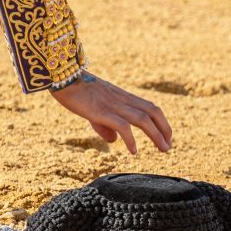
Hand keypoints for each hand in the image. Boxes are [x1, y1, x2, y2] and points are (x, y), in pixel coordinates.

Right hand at [50, 73, 172, 153]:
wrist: (62, 78)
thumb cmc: (76, 93)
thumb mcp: (94, 111)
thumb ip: (105, 126)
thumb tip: (114, 141)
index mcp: (122, 97)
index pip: (150, 107)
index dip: (162, 122)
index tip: (167, 138)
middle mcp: (122, 99)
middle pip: (152, 112)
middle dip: (165, 129)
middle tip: (168, 147)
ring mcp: (113, 105)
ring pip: (143, 119)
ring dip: (156, 135)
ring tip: (163, 149)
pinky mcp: (101, 111)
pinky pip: (122, 126)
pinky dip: (131, 139)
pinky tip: (134, 151)